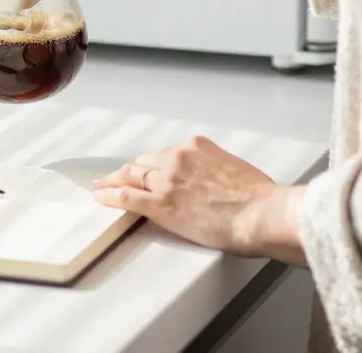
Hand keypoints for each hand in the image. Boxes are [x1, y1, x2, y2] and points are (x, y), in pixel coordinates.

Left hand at [92, 136, 302, 261]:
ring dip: (113, 181)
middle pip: (144, 163)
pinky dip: (110, 196)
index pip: (165, 154)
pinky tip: (101, 198)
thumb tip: (211, 184)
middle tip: (117, 176)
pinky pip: (127, 197)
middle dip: (129, 170)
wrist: (260, 214)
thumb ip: (214, 171)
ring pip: (131, 176)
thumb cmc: (258, 198)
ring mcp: (166, 180)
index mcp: (196, 147)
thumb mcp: (234, 170)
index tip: (147, 169)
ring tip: (101, 186)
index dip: (153, 164)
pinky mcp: (159, 204)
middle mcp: (177, 158)